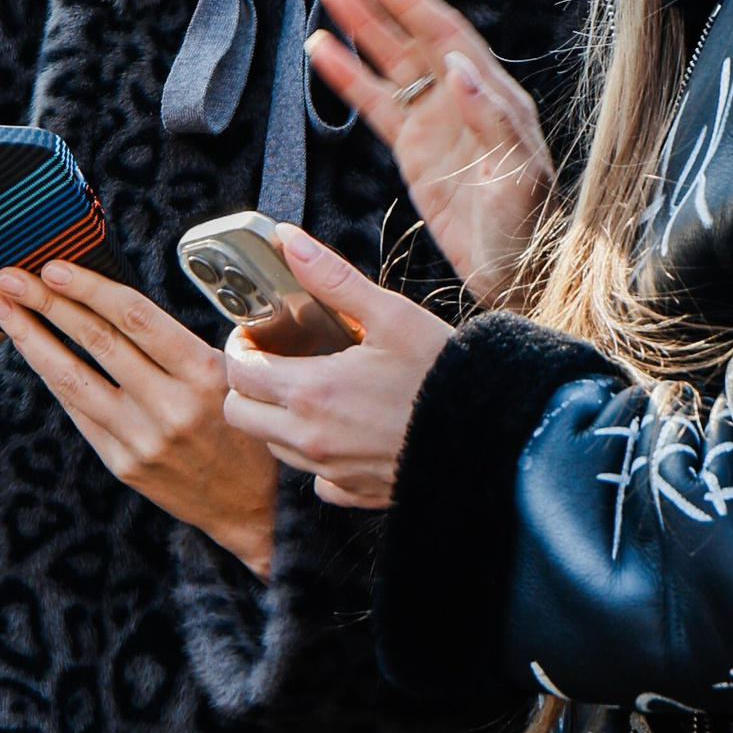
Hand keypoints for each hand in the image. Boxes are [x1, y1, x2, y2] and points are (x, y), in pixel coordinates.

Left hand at [0, 256, 276, 572]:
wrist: (251, 508)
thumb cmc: (243, 427)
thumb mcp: (231, 374)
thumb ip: (178, 343)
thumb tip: (114, 299)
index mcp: (203, 373)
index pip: (135, 317)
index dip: (90, 287)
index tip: (55, 266)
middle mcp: (170, 406)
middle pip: (96, 341)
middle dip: (46, 303)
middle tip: (9, 275)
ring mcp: (142, 438)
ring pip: (73, 377)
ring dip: (30, 338)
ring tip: (1, 309)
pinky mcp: (122, 464)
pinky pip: (78, 412)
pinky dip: (52, 377)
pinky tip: (31, 351)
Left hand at [220, 228, 450, 508]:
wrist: (494, 435)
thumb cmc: (444, 373)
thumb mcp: (391, 315)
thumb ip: (332, 278)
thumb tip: (288, 240)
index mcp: (312, 391)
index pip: (237, 373)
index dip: (239, 348)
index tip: (256, 336)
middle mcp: (311, 438)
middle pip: (240, 415)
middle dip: (247, 386)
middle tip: (274, 361)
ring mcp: (331, 471)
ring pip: (273, 447)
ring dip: (277, 419)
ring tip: (311, 390)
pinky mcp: (355, 493)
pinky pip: (316, 480)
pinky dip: (318, 457)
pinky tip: (344, 432)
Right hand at [309, 0, 556, 299]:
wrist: (518, 274)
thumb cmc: (529, 227)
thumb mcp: (519, 176)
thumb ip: (492, 120)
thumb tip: (458, 68)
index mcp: (492, 93)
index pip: (441, 28)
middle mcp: (463, 96)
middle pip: (413, 31)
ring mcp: (436, 120)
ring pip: (391, 59)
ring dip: (361, 23)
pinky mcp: (415, 149)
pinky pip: (376, 102)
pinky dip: (348, 75)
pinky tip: (321, 50)